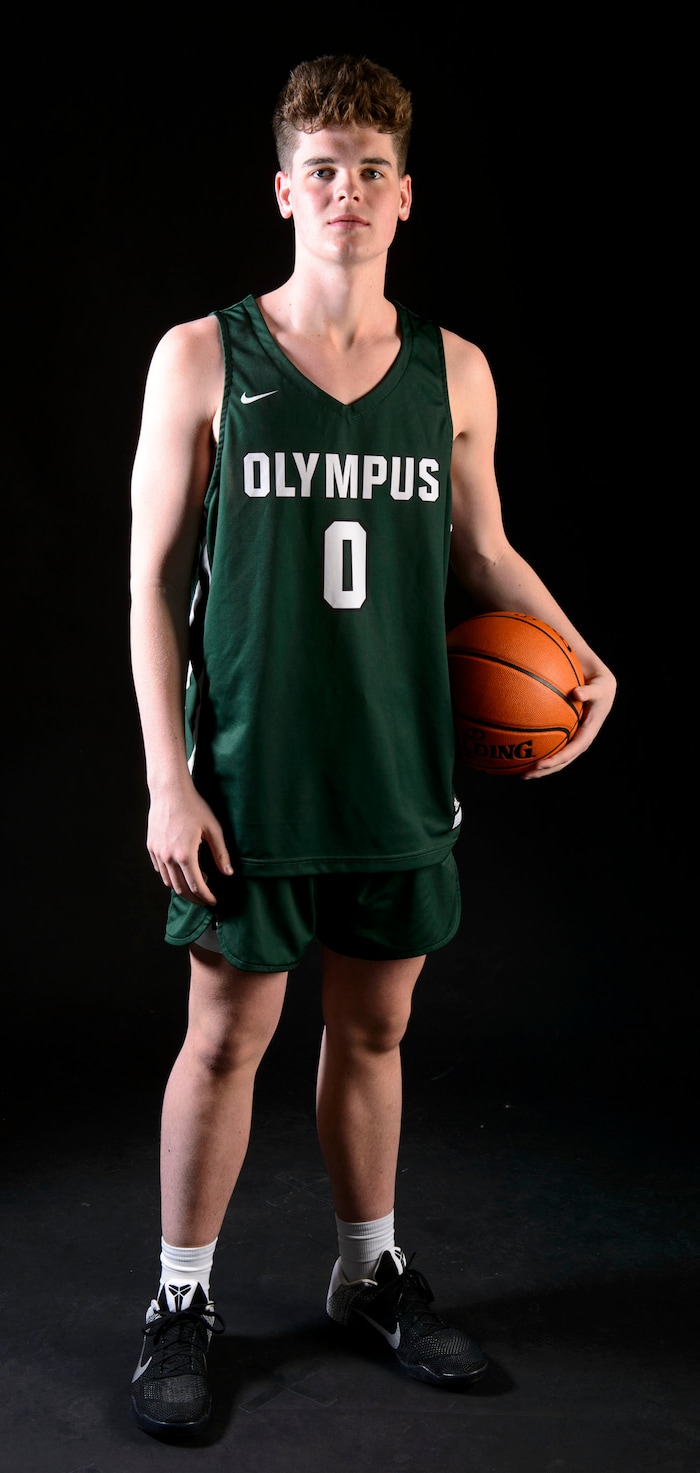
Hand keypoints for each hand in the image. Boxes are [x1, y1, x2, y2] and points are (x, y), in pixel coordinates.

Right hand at [146, 783, 232, 903]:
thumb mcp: (213, 829)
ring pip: (168, 881)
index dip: (206, 897)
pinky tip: (181, 872)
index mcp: (186, 855)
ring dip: (182, 888)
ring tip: (195, 885)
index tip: (213, 901)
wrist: (170, 791)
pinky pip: (160, 869)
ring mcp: (157, 853)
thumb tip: (228, 873)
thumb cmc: (194, 807)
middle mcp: (169, 858)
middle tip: (204, 900)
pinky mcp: (151, 847)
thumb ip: (221, 853)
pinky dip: (170, 876)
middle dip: (194, 898)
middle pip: (181, 889)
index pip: (197, 886)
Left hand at [522, 662, 616, 778]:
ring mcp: (572, 739)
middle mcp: (579, 740)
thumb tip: (576, 693)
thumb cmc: (600, 685)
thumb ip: (589, 691)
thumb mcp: (600, 687)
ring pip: (554, 757)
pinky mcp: (565, 733)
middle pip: (560, 761)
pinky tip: (519, 750)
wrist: (602, 684)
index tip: (539, 765)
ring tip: (518, 772)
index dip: (556, 760)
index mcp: (587, 734)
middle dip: (543, 770)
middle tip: (524, 775)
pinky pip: (549, 744)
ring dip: (537, 767)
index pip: (571, 751)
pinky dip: (536, 749)